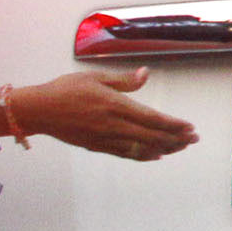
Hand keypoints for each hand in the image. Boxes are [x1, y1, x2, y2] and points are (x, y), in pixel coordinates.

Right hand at [13, 69, 198, 160]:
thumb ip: (123, 80)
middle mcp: (113, 125)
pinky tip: (155, 155)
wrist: (38, 110)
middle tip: (193, 139)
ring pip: (142, 148)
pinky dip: (143, 156)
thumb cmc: (63, 90)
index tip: (189, 127)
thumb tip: (146, 74)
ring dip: (164, 148)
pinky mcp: (97, 146)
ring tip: (179, 148)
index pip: (153, 118)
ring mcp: (105, 138)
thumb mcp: (94, 77)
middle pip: (152, 137)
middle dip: (176, 139)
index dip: (174, 125)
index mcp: (115, 105)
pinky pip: (125, 154)